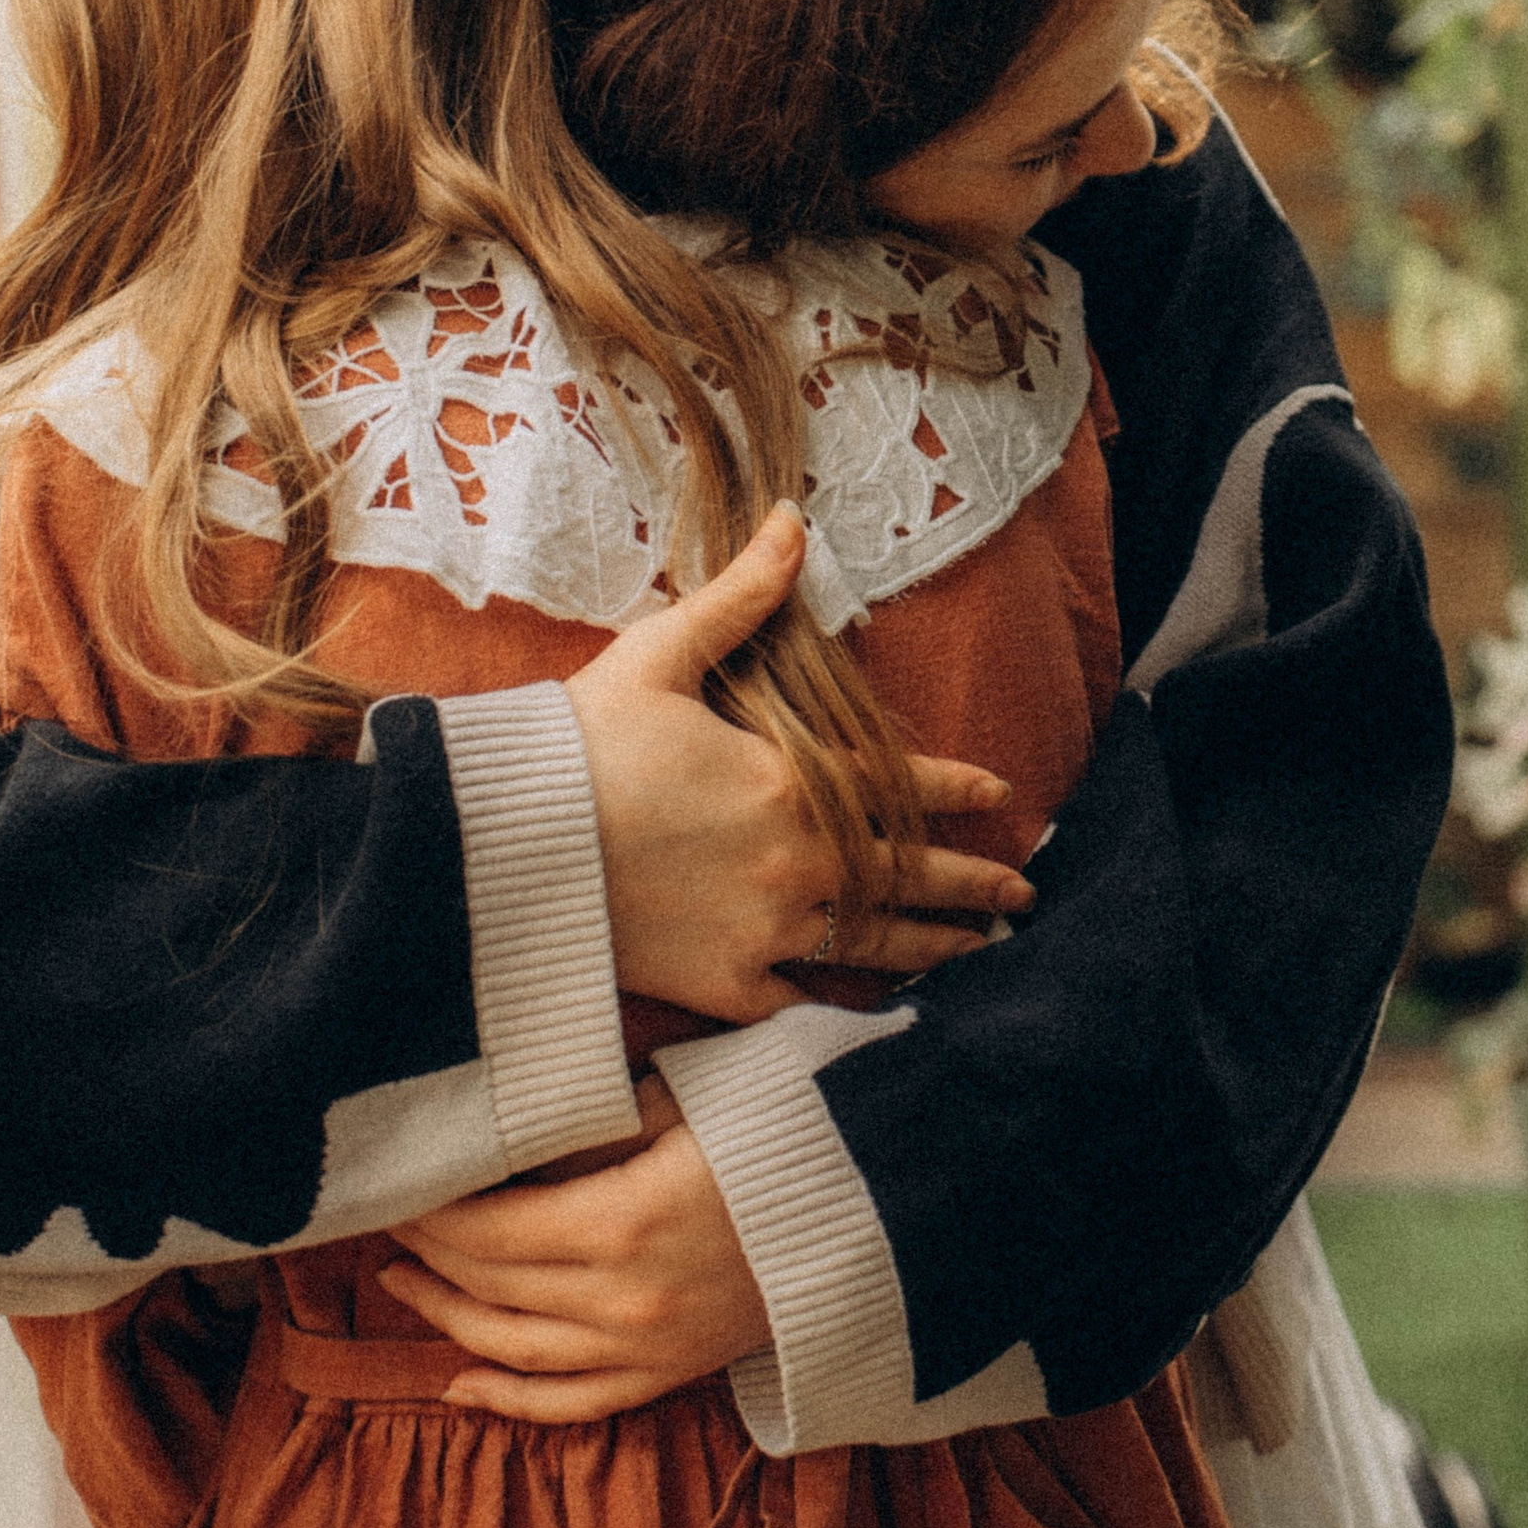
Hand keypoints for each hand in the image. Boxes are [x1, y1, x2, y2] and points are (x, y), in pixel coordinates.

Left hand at [381, 1077, 769, 1420]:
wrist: (879, 1204)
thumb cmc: (779, 1129)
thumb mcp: (679, 1100)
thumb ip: (587, 1122)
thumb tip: (502, 1126)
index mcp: (622, 1220)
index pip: (486, 1230)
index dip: (431, 1210)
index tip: (400, 1182)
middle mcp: (625, 1300)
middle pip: (489, 1285)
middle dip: (427, 1251)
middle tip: (388, 1218)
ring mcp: (650, 1348)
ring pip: (514, 1350)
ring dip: (446, 1317)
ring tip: (402, 1281)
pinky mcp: (673, 1374)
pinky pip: (573, 1405)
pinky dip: (509, 1401)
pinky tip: (460, 1384)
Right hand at [564, 502, 1032, 1026]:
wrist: (505, 846)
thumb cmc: (579, 743)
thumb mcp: (661, 653)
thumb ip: (740, 595)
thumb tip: (793, 520)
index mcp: (789, 779)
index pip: (901, 781)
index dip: (958, 786)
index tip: (1002, 792)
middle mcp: (797, 859)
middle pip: (909, 872)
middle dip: (973, 882)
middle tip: (1023, 895)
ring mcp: (766, 928)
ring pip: (874, 942)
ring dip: (936, 946)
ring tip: (982, 953)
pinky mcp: (726, 985)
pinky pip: (804, 1000)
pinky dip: (844, 1002)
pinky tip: (879, 1007)